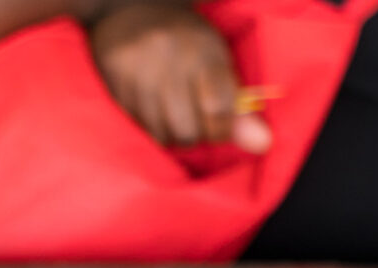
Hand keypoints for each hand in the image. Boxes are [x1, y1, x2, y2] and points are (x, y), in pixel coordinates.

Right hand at [90, 1, 268, 151]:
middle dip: (196, 133)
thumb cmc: (183, 42)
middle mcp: (168, 53)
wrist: (130, 7)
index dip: (222, 126)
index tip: (219, 119)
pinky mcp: (113, 76)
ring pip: (162, 133)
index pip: (220, 109)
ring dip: (171, 132)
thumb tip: (263, 144)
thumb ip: (239, 107)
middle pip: (188, 130)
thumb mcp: (217, 63)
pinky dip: (149, 125)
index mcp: (202, 48)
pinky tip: (151, 104)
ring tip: (171, 109)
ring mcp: (137, 65)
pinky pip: (137, 125)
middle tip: (193, 114)